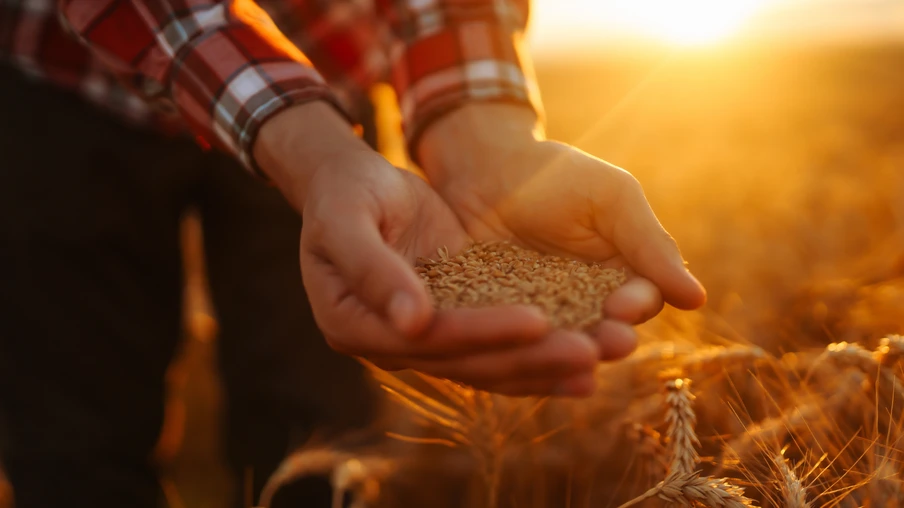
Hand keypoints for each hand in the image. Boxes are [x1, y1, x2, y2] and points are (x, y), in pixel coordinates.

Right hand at [253, 102, 607, 396]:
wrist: (351, 183)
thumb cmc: (343, 192)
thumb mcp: (346, 219)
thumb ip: (372, 268)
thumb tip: (412, 322)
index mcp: (354, 325)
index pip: (429, 338)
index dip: (482, 332)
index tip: (537, 322)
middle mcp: (391, 345)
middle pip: (467, 362)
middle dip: (531, 358)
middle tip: (590, 352)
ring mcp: (423, 340)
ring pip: (489, 364)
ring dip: (544, 366)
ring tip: (600, 364)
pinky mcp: (452, 322)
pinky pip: (497, 348)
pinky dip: (538, 356)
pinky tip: (584, 364)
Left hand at [418, 104, 706, 355]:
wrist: (483, 164)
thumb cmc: (555, 174)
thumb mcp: (611, 198)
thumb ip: (649, 245)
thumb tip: (697, 299)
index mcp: (620, 276)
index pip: (639, 302)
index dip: (634, 307)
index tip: (622, 307)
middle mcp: (582, 304)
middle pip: (600, 332)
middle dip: (604, 340)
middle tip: (604, 345)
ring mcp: (537, 316)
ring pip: (556, 344)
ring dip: (563, 353)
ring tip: (563, 354)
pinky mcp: (495, 321)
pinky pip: (508, 340)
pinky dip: (513, 349)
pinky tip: (513, 353)